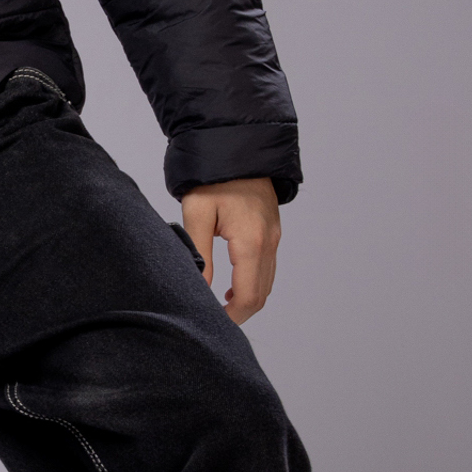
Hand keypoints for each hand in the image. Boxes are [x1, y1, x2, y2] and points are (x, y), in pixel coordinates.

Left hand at [180, 178, 280, 324]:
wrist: (237, 148)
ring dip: (248, 298)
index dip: (232, 316)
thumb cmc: (213, 179)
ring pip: (267, 282)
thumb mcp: (197, 215)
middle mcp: (269, 242)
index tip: (214, 323)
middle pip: (262, 294)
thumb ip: (200, 255)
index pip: (248, 295)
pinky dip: (254, 282)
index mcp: (251, 242)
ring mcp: (274, 236)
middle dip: (241, 312)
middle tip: (216, 320)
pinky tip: (232, 286)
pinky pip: (268, 267)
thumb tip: (200, 288)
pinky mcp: (272, 230)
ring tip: (221, 306)